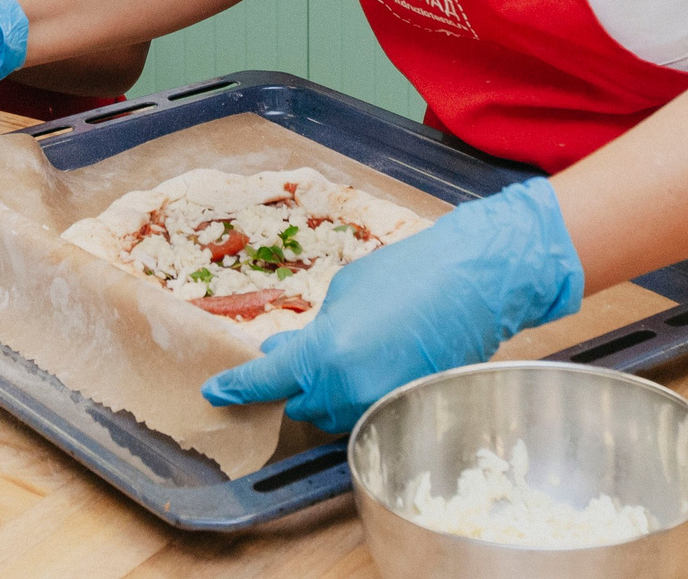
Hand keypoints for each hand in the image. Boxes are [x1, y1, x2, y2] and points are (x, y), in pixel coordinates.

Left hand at [200, 178, 584, 431]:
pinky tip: (369, 362)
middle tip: (297, 354)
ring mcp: (378, 404)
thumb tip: (287, 353)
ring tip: (345, 351)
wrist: (471, 284)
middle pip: (300, 405)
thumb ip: (311, 330)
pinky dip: (357, 392)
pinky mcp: (403, 408)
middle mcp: (348, 389)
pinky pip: (364, 411)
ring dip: (327, 389)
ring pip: (332, 413)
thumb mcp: (343, 292)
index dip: (237, 388)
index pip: (267, 382)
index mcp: (325, 353)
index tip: (216, 393)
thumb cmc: (407, 275)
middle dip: (294, 382)